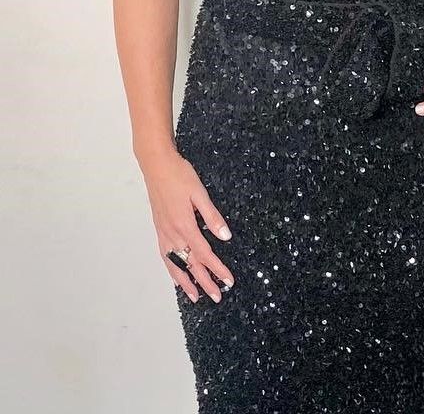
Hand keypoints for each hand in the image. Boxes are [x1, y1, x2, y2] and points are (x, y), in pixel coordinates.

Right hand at [140, 148, 235, 303]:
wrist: (156, 165)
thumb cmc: (179, 175)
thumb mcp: (199, 193)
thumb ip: (212, 217)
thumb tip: (225, 237)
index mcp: (185, 225)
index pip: (205, 254)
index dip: (217, 269)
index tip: (228, 281)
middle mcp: (173, 234)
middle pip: (191, 264)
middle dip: (205, 282)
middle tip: (217, 296)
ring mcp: (164, 233)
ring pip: (176, 264)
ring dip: (187, 282)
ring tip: (196, 297)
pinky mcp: (159, 229)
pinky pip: (166, 256)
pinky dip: (172, 269)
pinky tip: (176, 276)